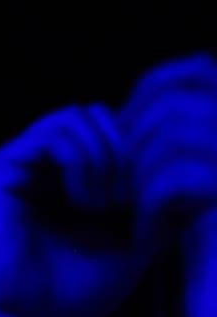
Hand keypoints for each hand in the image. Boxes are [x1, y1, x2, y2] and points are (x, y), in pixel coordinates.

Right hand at [0, 101, 154, 316]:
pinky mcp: (0, 167)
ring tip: (103, 204)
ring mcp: (20, 164)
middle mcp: (43, 167)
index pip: (114, 133)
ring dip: (104, 158)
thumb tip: (182, 168)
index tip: (146, 206)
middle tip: (126, 200)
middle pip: (99, 115)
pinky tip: (83, 201)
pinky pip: (55, 133)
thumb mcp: (133, 246)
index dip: (139, 157)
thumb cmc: (74, 295)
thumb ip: (157, 205)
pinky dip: (81, 161)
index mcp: (71, 181)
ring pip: (80, 116)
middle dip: (125, 151)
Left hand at [118, 53, 216, 249]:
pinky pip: (171, 177)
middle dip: (130, 137)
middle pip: (175, 99)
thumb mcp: (185, 181)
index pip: (198, 69)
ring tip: (127, 214)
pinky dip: (146, 207)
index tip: (119, 131)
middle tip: (113, 183)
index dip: (151, 92)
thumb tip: (117, 110)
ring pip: (168, 135)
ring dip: (133, 175)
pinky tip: (143, 239)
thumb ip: (169, 136)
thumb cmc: (202, 247)